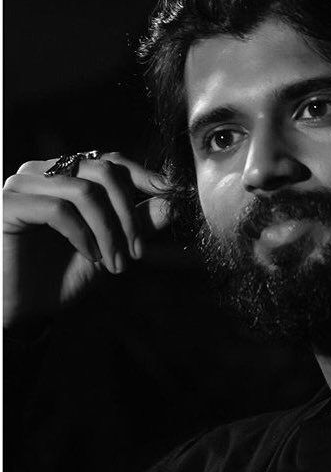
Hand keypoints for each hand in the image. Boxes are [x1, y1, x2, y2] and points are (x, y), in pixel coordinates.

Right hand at [3, 152, 169, 327]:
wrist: (21, 309)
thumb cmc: (60, 276)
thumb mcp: (110, 247)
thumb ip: (138, 222)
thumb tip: (173, 200)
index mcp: (64, 175)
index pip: (110, 162)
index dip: (142, 176)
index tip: (170, 194)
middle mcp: (42, 172)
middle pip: (102, 171)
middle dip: (128, 213)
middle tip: (138, 251)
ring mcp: (22, 184)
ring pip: (84, 191)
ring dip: (109, 231)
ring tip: (115, 262)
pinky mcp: (8, 204)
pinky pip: (58, 209)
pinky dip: (82, 235)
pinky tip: (89, 256)